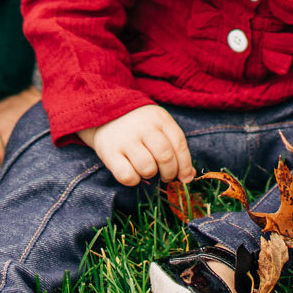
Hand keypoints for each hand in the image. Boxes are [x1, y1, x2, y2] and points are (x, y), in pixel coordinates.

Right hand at [79, 104, 194, 186]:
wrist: (104, 112)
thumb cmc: (138, 124)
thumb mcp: (159, 126)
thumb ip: (175, 147)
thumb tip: (188, 176)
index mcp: (159, 118)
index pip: (179, 144)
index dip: (185, 165)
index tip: (185, 177)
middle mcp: (143, 127)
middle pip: (165, 157)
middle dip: (170, 173)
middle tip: (166, 176)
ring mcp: (125, 139)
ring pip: (148, 169)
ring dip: (150, 175)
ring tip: (146, 169)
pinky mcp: (109, 152)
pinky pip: (127, 176)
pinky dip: (134, 180)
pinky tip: (132, 172)